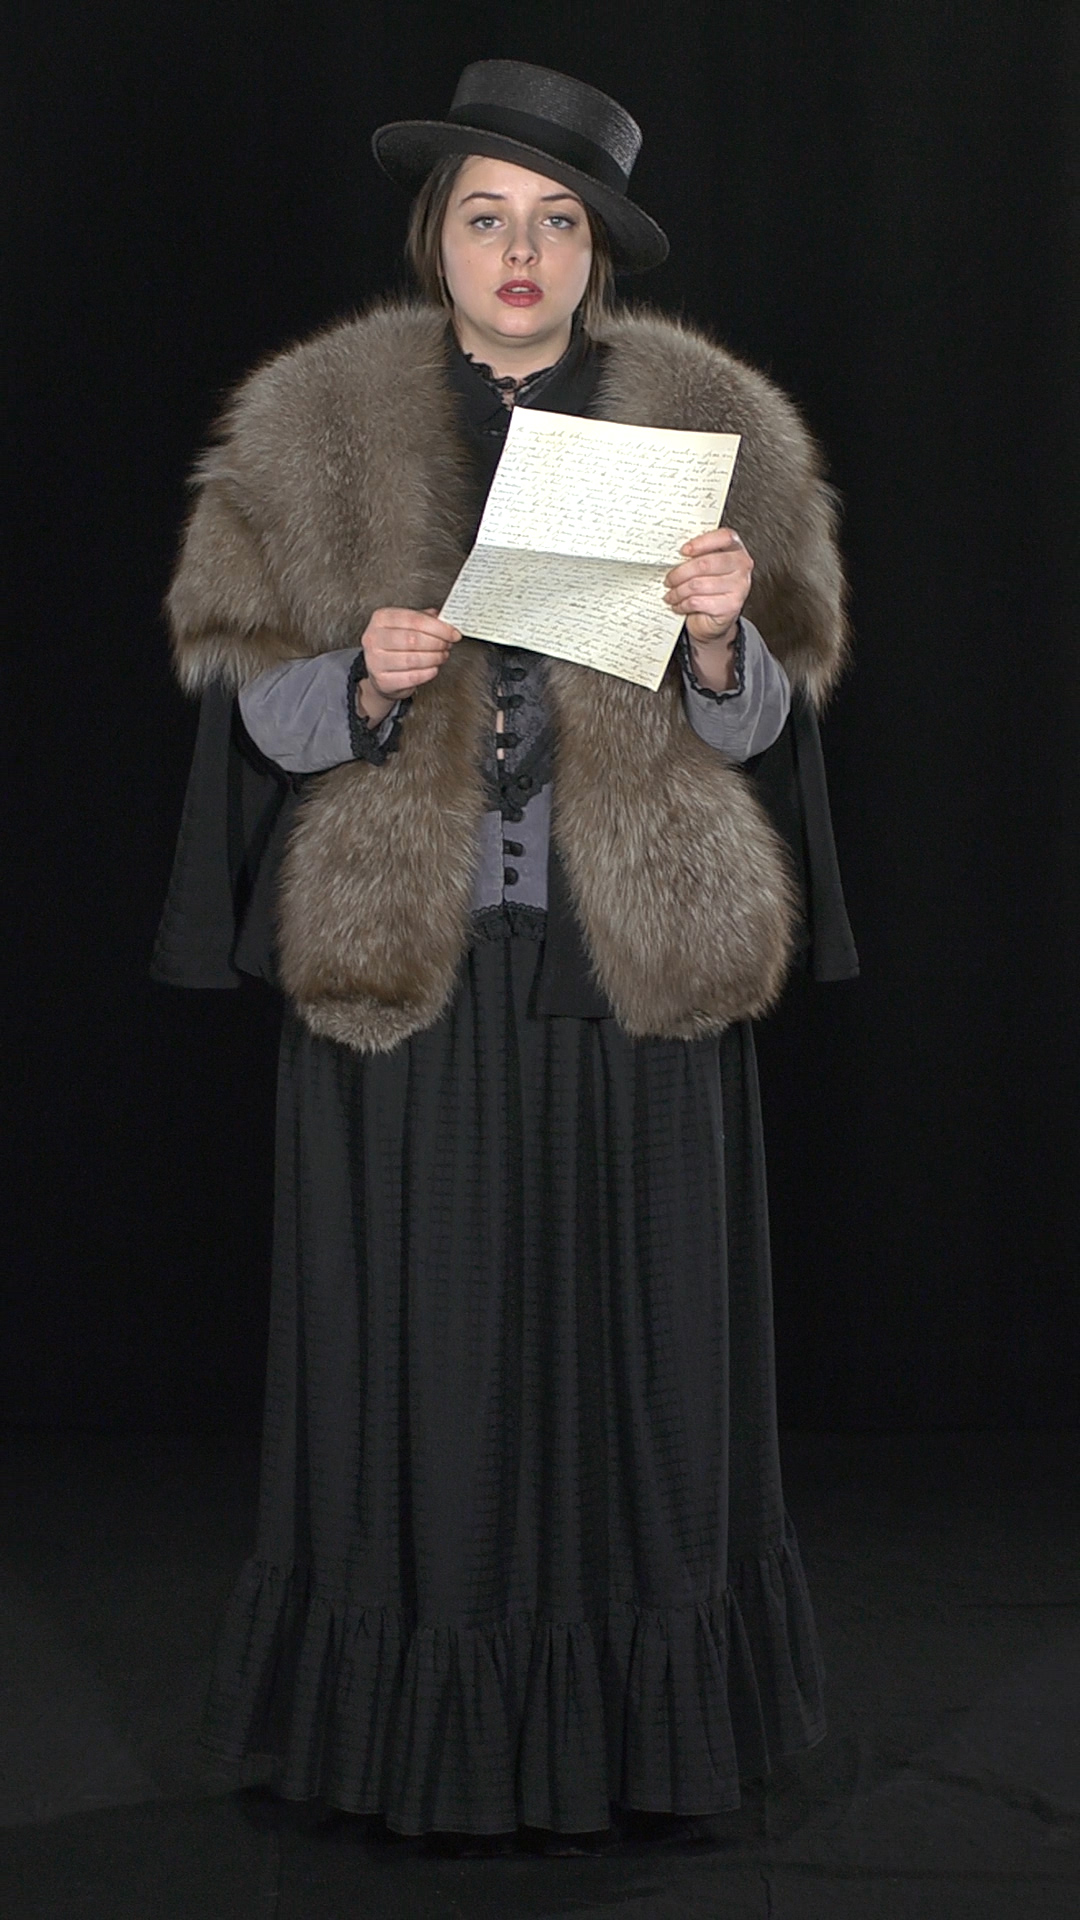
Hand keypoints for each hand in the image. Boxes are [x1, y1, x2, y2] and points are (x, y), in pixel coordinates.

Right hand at [358, 606, 461, 721]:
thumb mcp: (405, 626)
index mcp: (381, 619)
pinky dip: (427, 673)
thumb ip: (424, 620)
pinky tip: (433, 668)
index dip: (438, 627)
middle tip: (448, 645)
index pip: (414, 620)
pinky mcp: (383, 680)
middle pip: (413, 639)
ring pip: (413, 659)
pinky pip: (411, 677)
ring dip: (434, 658)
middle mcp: (374, 638)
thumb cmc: (394, 647)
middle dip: (437, 643)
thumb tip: (444, 619)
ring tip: (442, 656)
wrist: (380, 674)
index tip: (453, 633)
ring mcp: (375, 661)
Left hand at [663, 529, 753, 646]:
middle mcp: (742, 565)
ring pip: (698, 585)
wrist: (715, 617)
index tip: (683, 551)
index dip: (702, 542)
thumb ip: (695, 555)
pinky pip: (698, 602)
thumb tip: (672, 554)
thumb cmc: (708, 585)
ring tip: (671, 595)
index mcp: (736, 548)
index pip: (724, 537)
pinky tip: (679, 605)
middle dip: (680, 573)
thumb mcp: (703, 565)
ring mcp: (739, 586)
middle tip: (668, 579)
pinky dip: (683, 604)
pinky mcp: (731, 605)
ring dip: (678, 591)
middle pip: (705, 564)